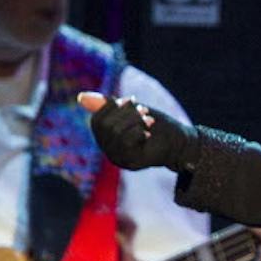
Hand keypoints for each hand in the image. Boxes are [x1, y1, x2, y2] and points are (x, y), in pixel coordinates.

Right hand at [78, 92, 199, 172]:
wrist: (180, 142)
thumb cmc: (155, 125)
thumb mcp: (131, 110)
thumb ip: (108, 105)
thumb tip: (80, 97)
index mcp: (106, 136)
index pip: (97, 120)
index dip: (112, 106)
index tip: (132, 99)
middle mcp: (108, 148)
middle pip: (104, 126)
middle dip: (125, 113)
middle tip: (144, 110)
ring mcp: (118, 157)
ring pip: (114, 133)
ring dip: (134, 121)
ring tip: (149, 120)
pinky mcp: (130, 162)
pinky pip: (125, 143)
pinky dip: (137, 133)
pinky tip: (148, 133)